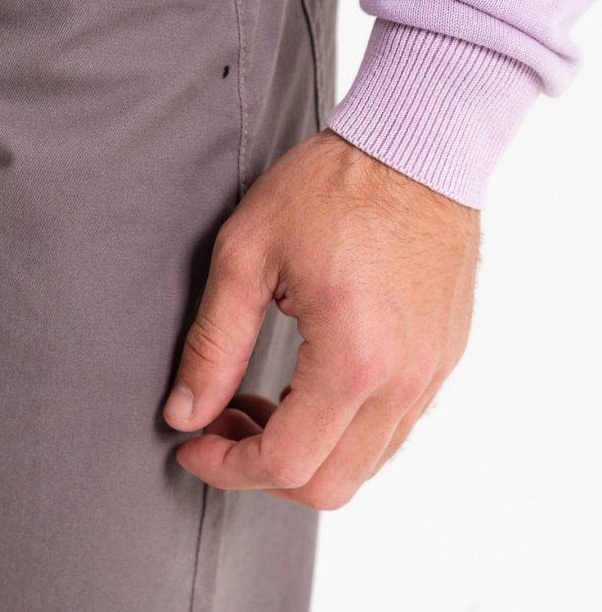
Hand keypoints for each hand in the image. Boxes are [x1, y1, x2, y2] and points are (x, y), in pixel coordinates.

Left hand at [162, 128, 480, 509]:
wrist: (415, 144)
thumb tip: (185, 412)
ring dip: (307, 451)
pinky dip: (345, 427)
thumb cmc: (333, 184)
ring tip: (264, 397)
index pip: (285, 462)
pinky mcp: (444, 355)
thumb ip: (213, 343)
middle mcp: (404, 380)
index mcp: (353, 358)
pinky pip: (394, 425)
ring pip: (366, 463)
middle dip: (263, 470)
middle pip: (330, 485)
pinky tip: (311, 378)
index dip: (225, 466)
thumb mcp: (248, 252)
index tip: (192, 443)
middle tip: (224, 420)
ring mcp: (432, 371)